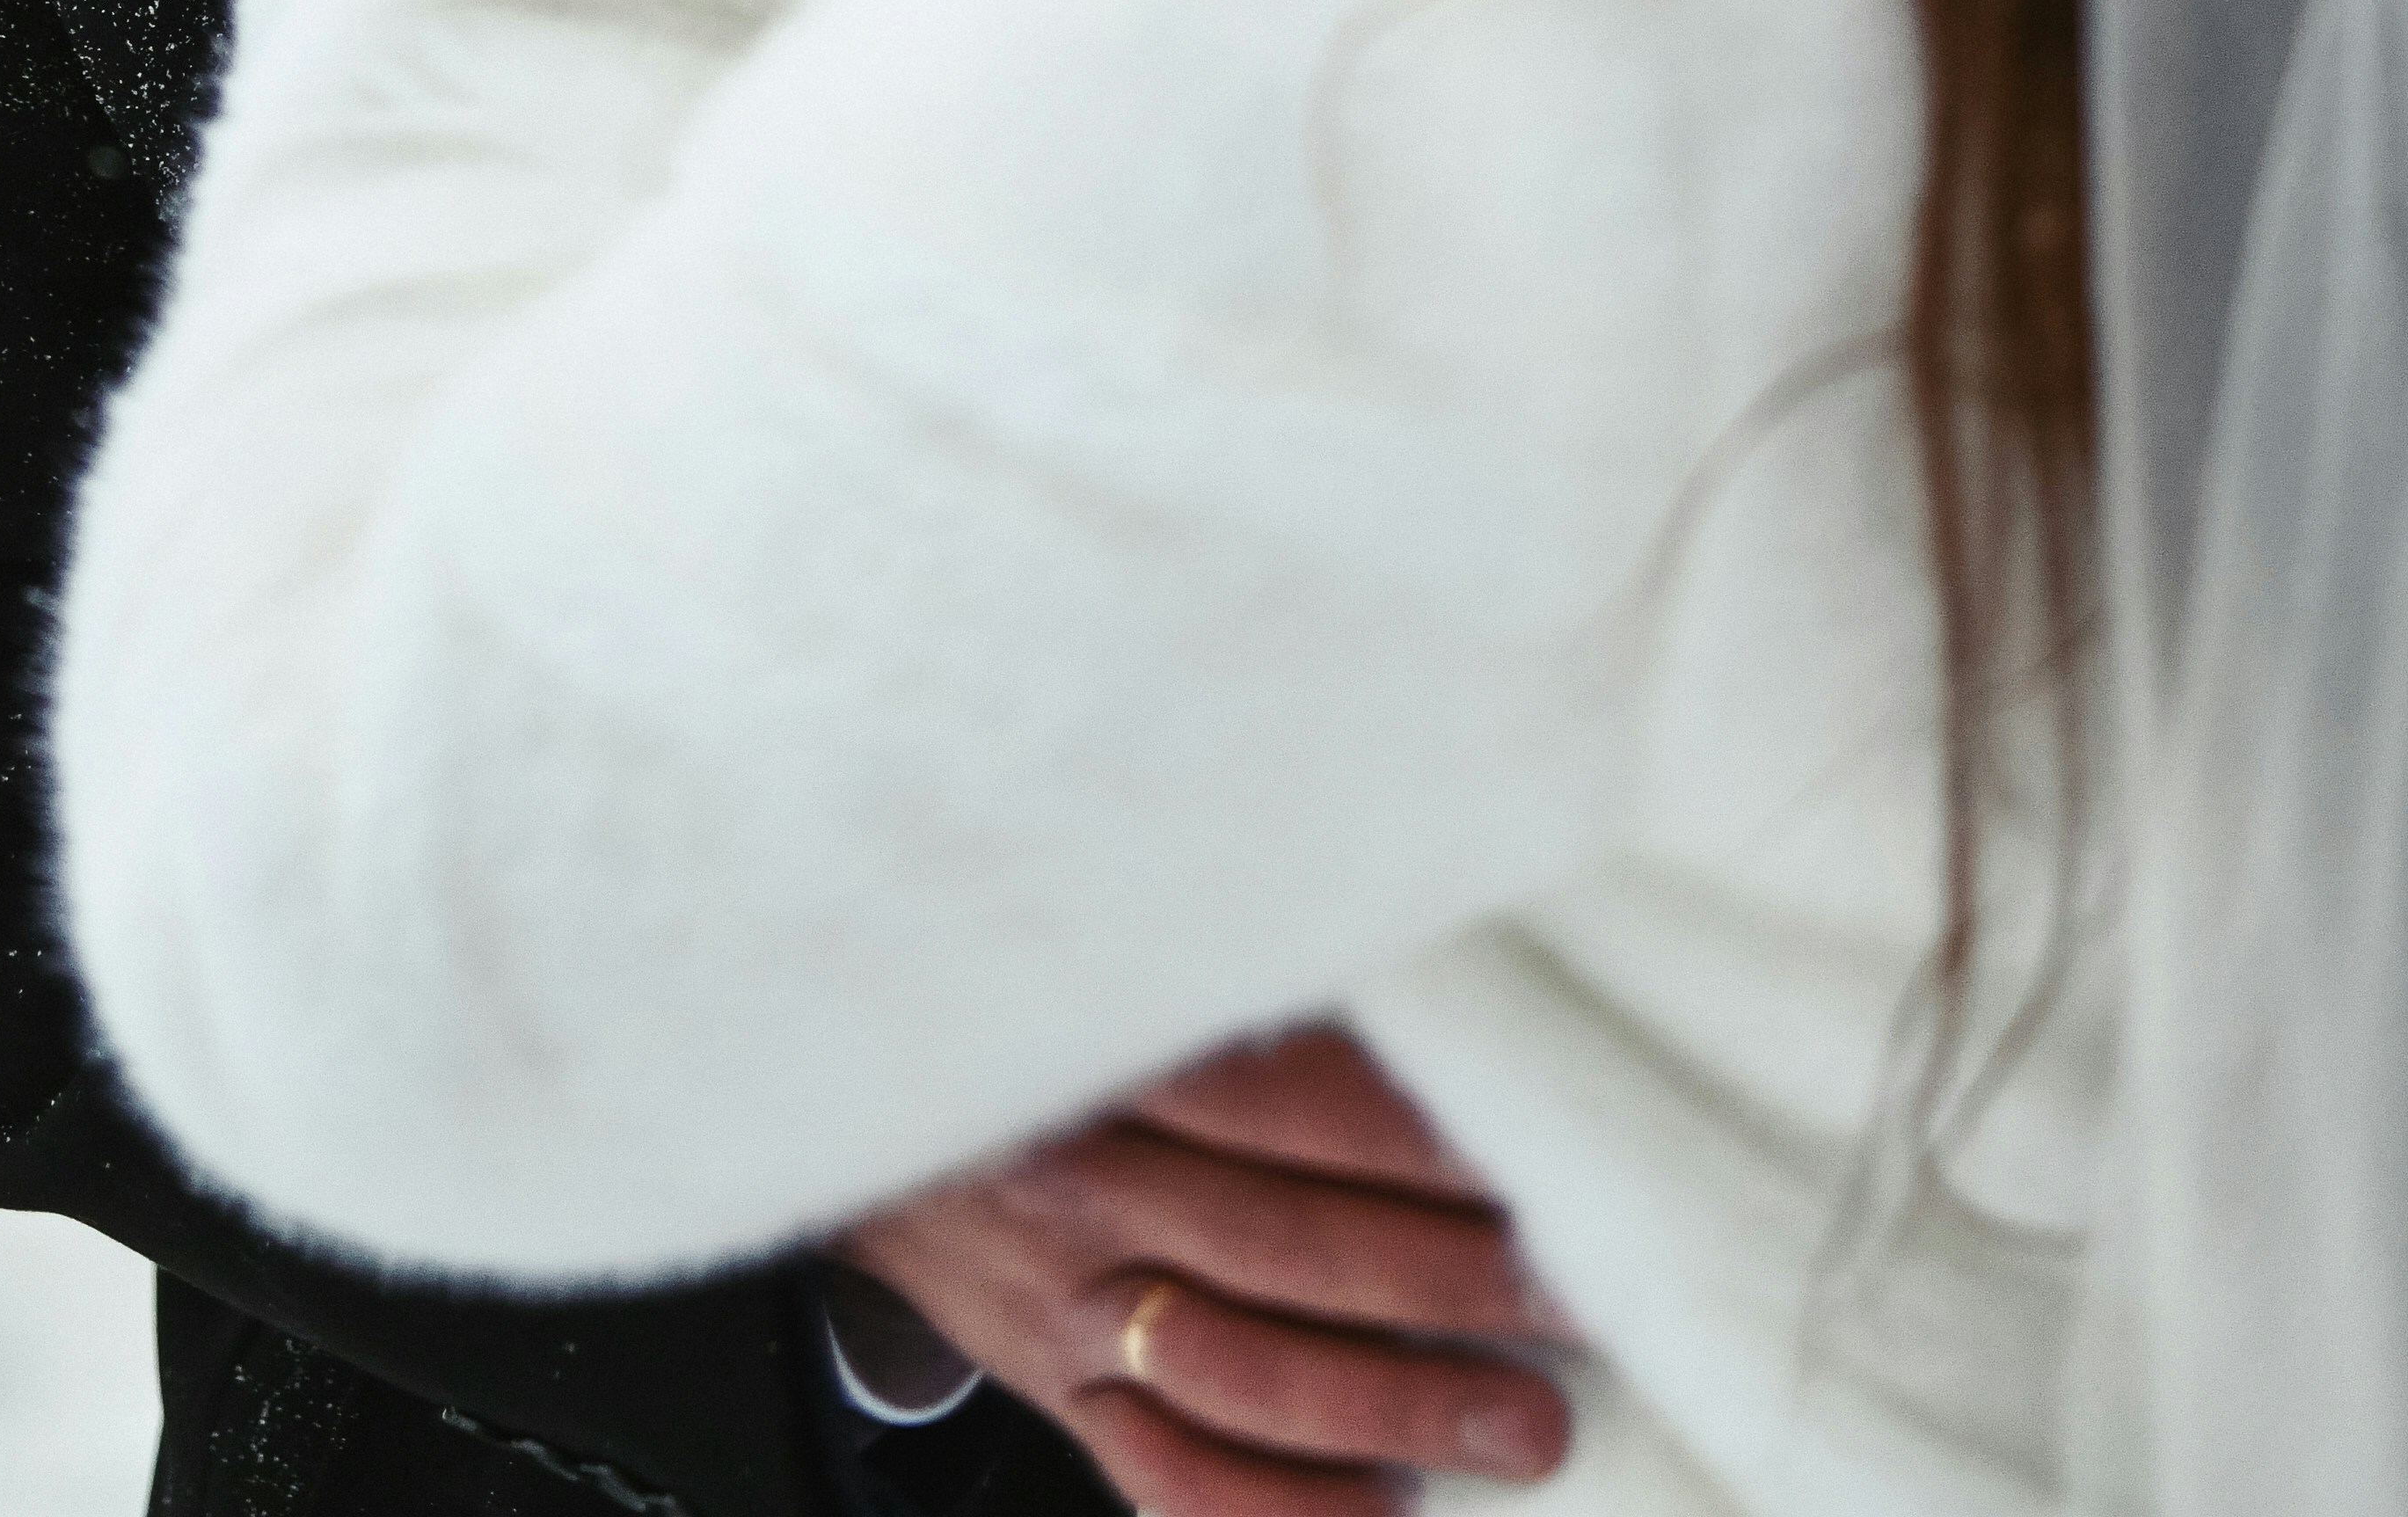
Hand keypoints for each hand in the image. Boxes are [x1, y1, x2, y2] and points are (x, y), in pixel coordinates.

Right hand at [832, 1024, 1576, 1510]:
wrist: (825, 1062)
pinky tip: (1386, 1512)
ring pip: (1247, 1376)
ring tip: (1526, 1425)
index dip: (1426, 1141)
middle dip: (1453, 1282)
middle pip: (1293, 1248)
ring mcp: (1061, 1303)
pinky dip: (1279, 1510)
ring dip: (1398, 1407)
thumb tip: (1415, 972)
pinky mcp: (1051, 1382)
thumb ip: (1229, 968)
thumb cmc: (1005, 992)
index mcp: (1106, 1053)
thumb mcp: (1095, 946)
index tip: (1548, 1154)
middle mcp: (1082, 1187)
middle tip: (1583, 1301)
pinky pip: (1169, 1476)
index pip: (1293, 1107)